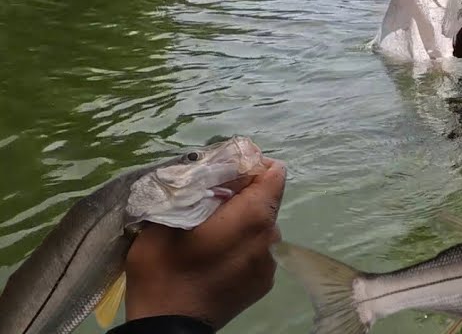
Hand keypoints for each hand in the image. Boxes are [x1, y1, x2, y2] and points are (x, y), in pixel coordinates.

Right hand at [123, 159, 286, 329]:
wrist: (167, 327)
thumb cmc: (164, 269)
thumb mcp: (167, 215)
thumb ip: (197, 185)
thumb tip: (217, 166)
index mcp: (255, 217)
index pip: (274, 173)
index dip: (251, 166)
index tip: (224, 174)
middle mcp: (271, 237)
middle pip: (265, 200)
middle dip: (240, 195)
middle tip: (205, 205)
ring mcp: (270, 263)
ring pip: (260, 226)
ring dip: (239, 222)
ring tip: (206, 233)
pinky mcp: (262, 283)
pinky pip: (256, 250)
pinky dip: (240, 246)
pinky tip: (213, 257)